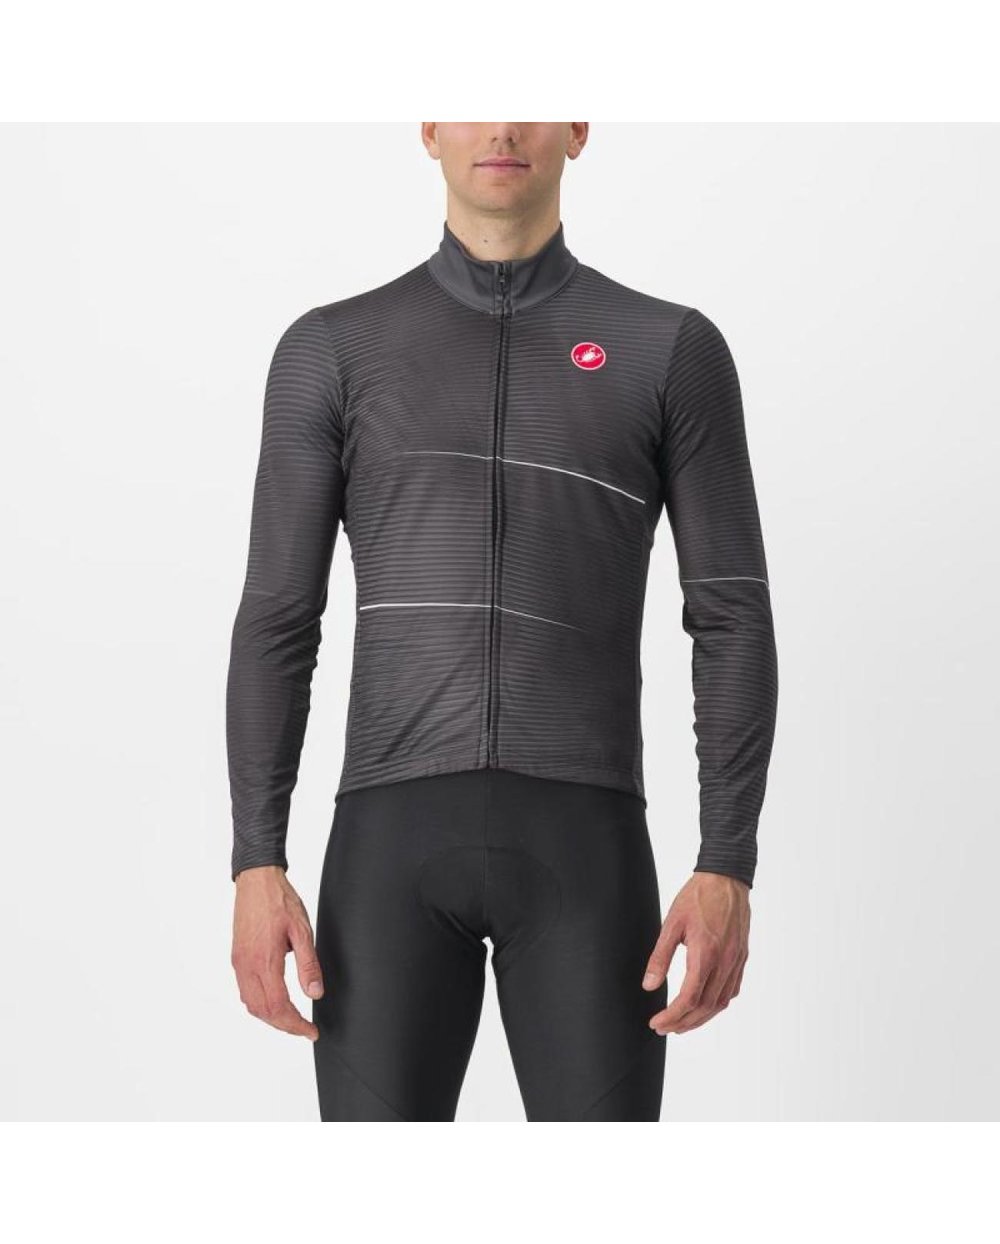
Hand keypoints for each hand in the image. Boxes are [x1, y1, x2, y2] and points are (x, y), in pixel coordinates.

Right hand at [231, 865, 324, 1040]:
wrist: (256, 879)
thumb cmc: (279, 900)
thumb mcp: (302, 930)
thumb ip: (308, 964)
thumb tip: (315, 993)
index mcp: (264, 961)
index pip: (278, 1007)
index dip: (296, 1025)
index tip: (311, 1031)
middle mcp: (247, 966)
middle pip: (262, 1011)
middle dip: (284, 1025)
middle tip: (304, 1028)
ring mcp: (239, 963)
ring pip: (250, 1004)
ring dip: (270, 1016)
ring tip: (292, 1019)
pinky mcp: (237, 957)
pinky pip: (245, 990)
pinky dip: (259, 1004)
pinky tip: (274, 1000)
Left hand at [641, 871, 750, 1034]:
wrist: (727, 878)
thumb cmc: (698, 896)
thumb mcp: (671, 923)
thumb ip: (660, 957)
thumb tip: (649, 984)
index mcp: (705, 954)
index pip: (689, 998)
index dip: (672, 1016)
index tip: (656, 1022)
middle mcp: (724, 962)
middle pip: (705, 1007)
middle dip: (683, 1023)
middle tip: (664, 1028)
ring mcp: (736, 961)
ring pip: (720, 1003)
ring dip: (701, 1018)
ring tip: (681, 1024)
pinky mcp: (741, 957)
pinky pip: (732, 990)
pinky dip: (717, 1004)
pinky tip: (705, 1005)